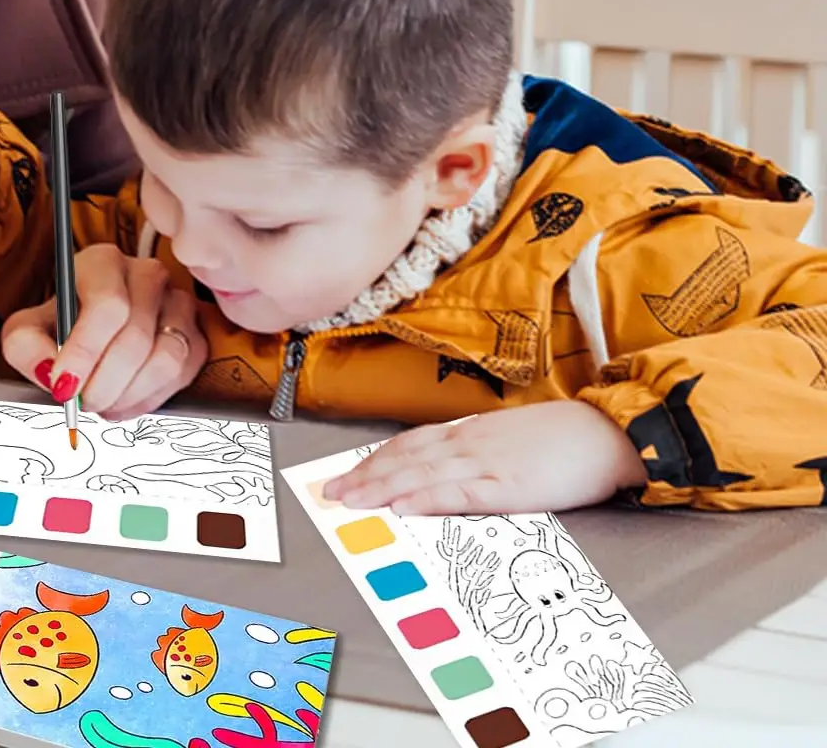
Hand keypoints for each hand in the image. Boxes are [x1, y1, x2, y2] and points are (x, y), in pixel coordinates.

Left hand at [1, 244, 206, 420]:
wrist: (90, 329)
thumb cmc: (62, 323)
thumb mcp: (27, 329)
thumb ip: (25, 347)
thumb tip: (49, 371)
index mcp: (103, 263)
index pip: (107, 305)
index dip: (86, 352)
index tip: (64, 385)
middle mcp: (146, 275)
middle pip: (136, 338)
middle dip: (104, 383)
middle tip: (82, 403)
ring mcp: (177, 302)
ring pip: (166, 358)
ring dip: (129, 394)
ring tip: (102, 403)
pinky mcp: (195, 333)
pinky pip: (183, 374)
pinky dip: (150, 399)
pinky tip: (124, 401)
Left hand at [322, 401, 649, 514]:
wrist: (607, 432)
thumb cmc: (565, 441)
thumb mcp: (513, 444)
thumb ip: (481, 456)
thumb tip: (452, 475)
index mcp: (470, 433)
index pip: (410, 444)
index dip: (376, 459)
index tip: (348, 473)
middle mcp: (469, 442)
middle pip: (405, 457)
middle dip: (365, 476)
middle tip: (331, 493)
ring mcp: (486, 462)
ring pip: (420, 473)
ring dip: (380, 487)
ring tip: (350, 501)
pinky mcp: (508, 484)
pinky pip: (457, 492)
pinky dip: (424, 499)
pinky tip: (401, 507)